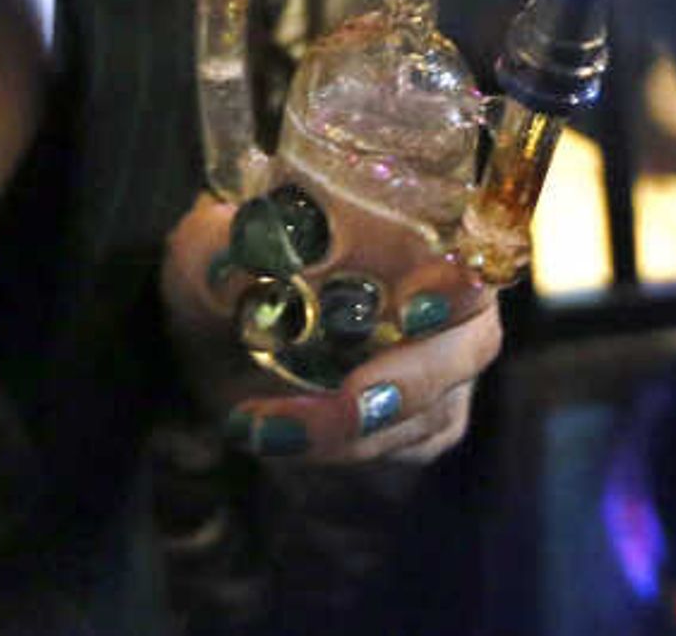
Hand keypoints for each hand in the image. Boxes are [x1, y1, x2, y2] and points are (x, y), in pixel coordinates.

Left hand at [158, 194, 504, 465]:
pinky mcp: (424, 416)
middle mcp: (441, 290)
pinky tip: (279, 437)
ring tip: (268, 427)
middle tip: (348, 403)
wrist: (216, 335)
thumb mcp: (203, 252)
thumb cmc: (224, 269)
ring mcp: (439, 359)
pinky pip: (411, 444)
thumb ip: (217, 252)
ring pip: (437, 407)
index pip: (470, 243)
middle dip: (411, 380)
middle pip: (472, 340)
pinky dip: (346, 449)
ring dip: (357, 429)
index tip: (410, 311)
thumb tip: (234, 268)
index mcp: (406, 225)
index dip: (458, 282)